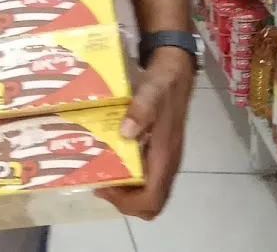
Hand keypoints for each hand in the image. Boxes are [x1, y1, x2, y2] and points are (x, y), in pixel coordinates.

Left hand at [96, 46, 194, 220]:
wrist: (175, 73)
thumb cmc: (162, 85)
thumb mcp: (150, 92)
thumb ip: (140, 110)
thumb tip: (125, 133)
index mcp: (165, 156)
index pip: (152, 199)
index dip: (128, 202)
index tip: (105, 187)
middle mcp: (167, 164)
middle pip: (150, 203)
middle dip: (124, 201)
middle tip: (101, 184)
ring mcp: (165, 159)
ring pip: (149, 192)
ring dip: (126, 192)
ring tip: (102, 175)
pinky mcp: (160, 152)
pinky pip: (147, 178)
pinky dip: (130, 178)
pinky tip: (112, 161)